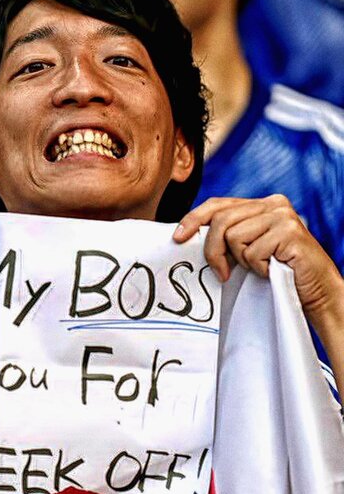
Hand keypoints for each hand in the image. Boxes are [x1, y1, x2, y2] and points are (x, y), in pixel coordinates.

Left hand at [172, 195, 342, 319]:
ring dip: (243, 261)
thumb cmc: (277, 272)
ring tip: (261, 267)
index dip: (194, 219)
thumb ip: (228, 236)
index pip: (218, 204)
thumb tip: (188, 237)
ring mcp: (282, 216)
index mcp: (260, 204)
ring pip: (234, 237)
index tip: (178, 237)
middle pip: (221, 221)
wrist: (316, 290)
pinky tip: (274, 270)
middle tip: (222, 273)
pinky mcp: (290, 232)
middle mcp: (273, 204)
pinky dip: (259, 268)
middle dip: (214, 250)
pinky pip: (253, 252)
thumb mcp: (247, 249)